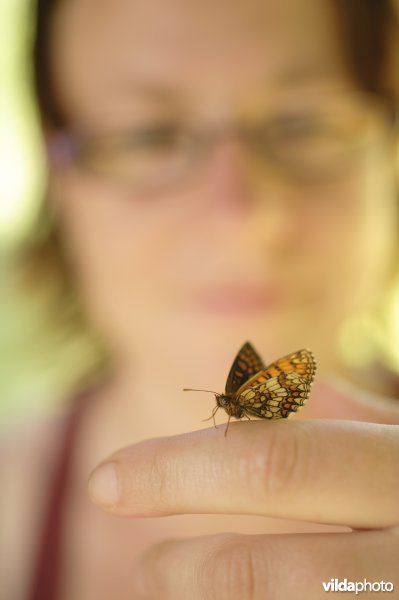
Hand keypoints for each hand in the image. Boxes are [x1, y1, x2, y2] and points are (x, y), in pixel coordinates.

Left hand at [88, 419, 398, 598]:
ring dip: (221, 599)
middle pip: (283, 572)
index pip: (278, 464)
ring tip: (172, 585)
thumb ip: (348, 424)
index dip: (182, 473)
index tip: (108, 479)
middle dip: (196, 572)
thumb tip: (256, 393)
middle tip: (144, 571)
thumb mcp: (398, 448)